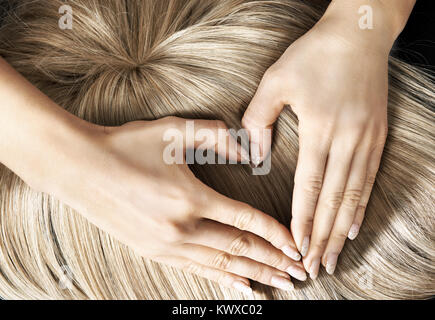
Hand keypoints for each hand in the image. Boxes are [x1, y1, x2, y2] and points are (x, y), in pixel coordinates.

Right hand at [47, 117, 305, 292]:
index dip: (274, 233)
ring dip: (253, 274)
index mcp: (190, 198)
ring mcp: (165, 245)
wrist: (79, 168)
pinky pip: (196, 270)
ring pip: (220, 265)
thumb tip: (247, 149)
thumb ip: (216, 136)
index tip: (296, 244)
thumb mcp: (173, 131)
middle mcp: (181, 228)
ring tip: (278, 285)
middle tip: (299, 273)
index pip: (244, 220)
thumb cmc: (126, 146)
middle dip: (273, 261)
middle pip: (238, 249)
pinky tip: (239, 286)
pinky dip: (221, 279)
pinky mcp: (152, 251)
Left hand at [242, 8, 393, 277]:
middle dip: (321, 236)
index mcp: (320, 128)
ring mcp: (366, 139)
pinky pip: (370, 179)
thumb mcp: (276, 80)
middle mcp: (347, 139)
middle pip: (333, 199)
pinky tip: (353, 226)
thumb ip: (258, 120)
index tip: (296, 246)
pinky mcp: (377, 136)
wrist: (358, 35)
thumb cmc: (314, 55)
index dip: (302, 219)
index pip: (310, 185)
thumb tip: (253, 155)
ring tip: (333, 257)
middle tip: (313, 266)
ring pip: (353, 194)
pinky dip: (361, 206)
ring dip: (341, 230)